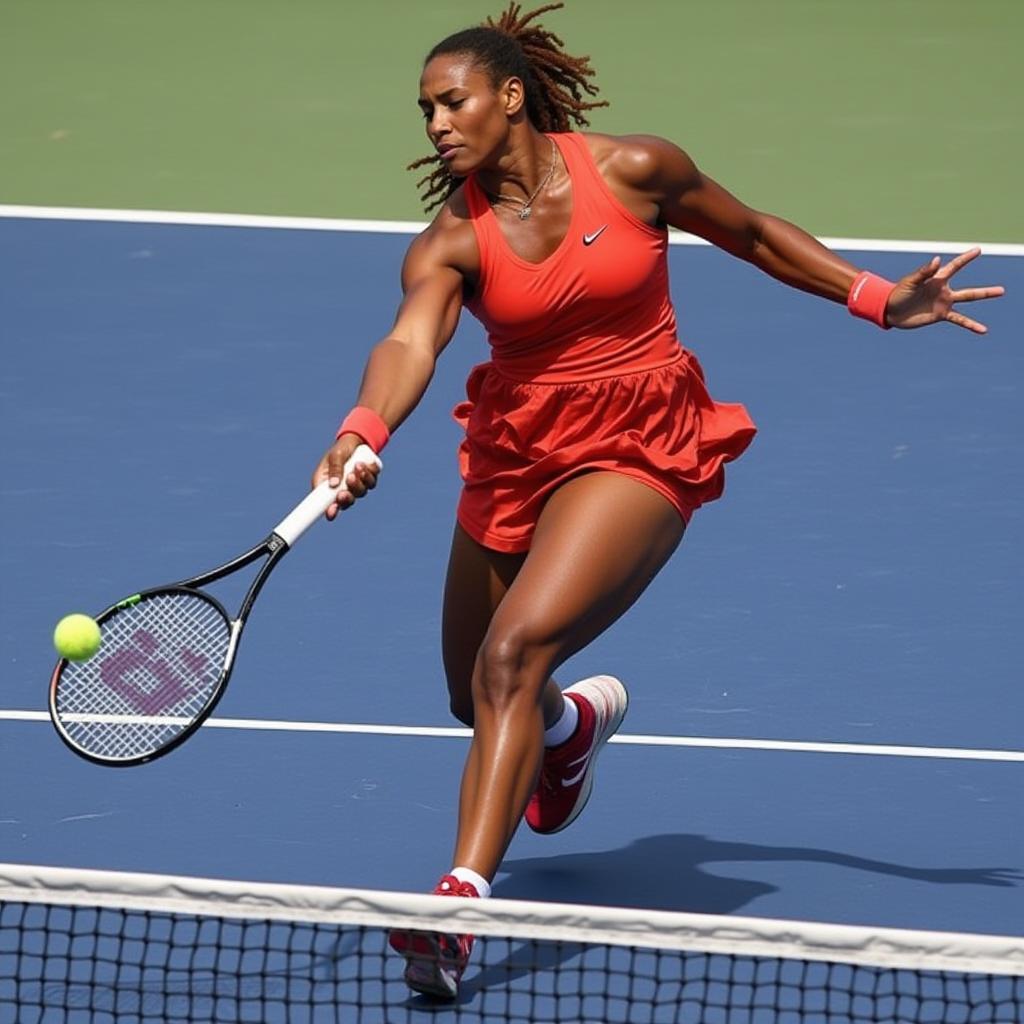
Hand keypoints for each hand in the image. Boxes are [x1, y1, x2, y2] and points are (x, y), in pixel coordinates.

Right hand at [310, 432, 380, 520]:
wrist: (356, 440)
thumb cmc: (340, 449)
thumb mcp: (335, 456)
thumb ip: (334, 469)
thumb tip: (334, 485)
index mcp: (327, 486)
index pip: (327, 504)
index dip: (330, 510)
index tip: (332, 512)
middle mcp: (342, 489)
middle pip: (346, 502)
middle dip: (347, 497)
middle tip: (345, 489)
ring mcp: (356, 486)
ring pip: (361, 492)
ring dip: (359, 481)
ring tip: (357, 466)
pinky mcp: (368, 481)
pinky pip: (371, 482)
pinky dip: (369, 474)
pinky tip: (365, 464)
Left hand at [886, 248, 1003, 333]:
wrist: (890, 311)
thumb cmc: (898, 293)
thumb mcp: (910, 282)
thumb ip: (924, 272)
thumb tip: (937, 259)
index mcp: (937, 279)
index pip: (955, 266)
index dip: (966, 258)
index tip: (978, 250)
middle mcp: (944, 290)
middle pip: (969, 290)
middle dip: (985, 290)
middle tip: (1002, 290)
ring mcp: (944, 303)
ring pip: (968, 300)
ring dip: (983, 298)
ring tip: (999, 296)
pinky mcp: (940, 315)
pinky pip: (959, 320)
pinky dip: (971, 324)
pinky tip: (983, 330)